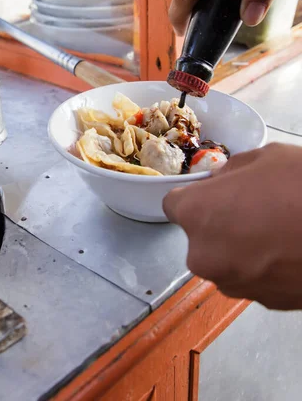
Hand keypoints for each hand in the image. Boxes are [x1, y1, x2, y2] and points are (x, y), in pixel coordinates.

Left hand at [163, 143, 301, 308]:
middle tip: (253, 207)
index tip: (213, 194)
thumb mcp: (265, 158)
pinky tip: (289, 249)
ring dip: (240, 246)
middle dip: (218, 222)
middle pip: (200, 236)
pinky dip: (262, 266)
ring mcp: (233, 283)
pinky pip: (251, 277)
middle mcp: (204, 255)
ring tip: (277, 228)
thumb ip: (230, 171)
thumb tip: (220, 182)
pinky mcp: (262, 303)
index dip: (193, 196)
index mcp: (196, 214)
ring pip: (225, 259)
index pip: (173, 205)